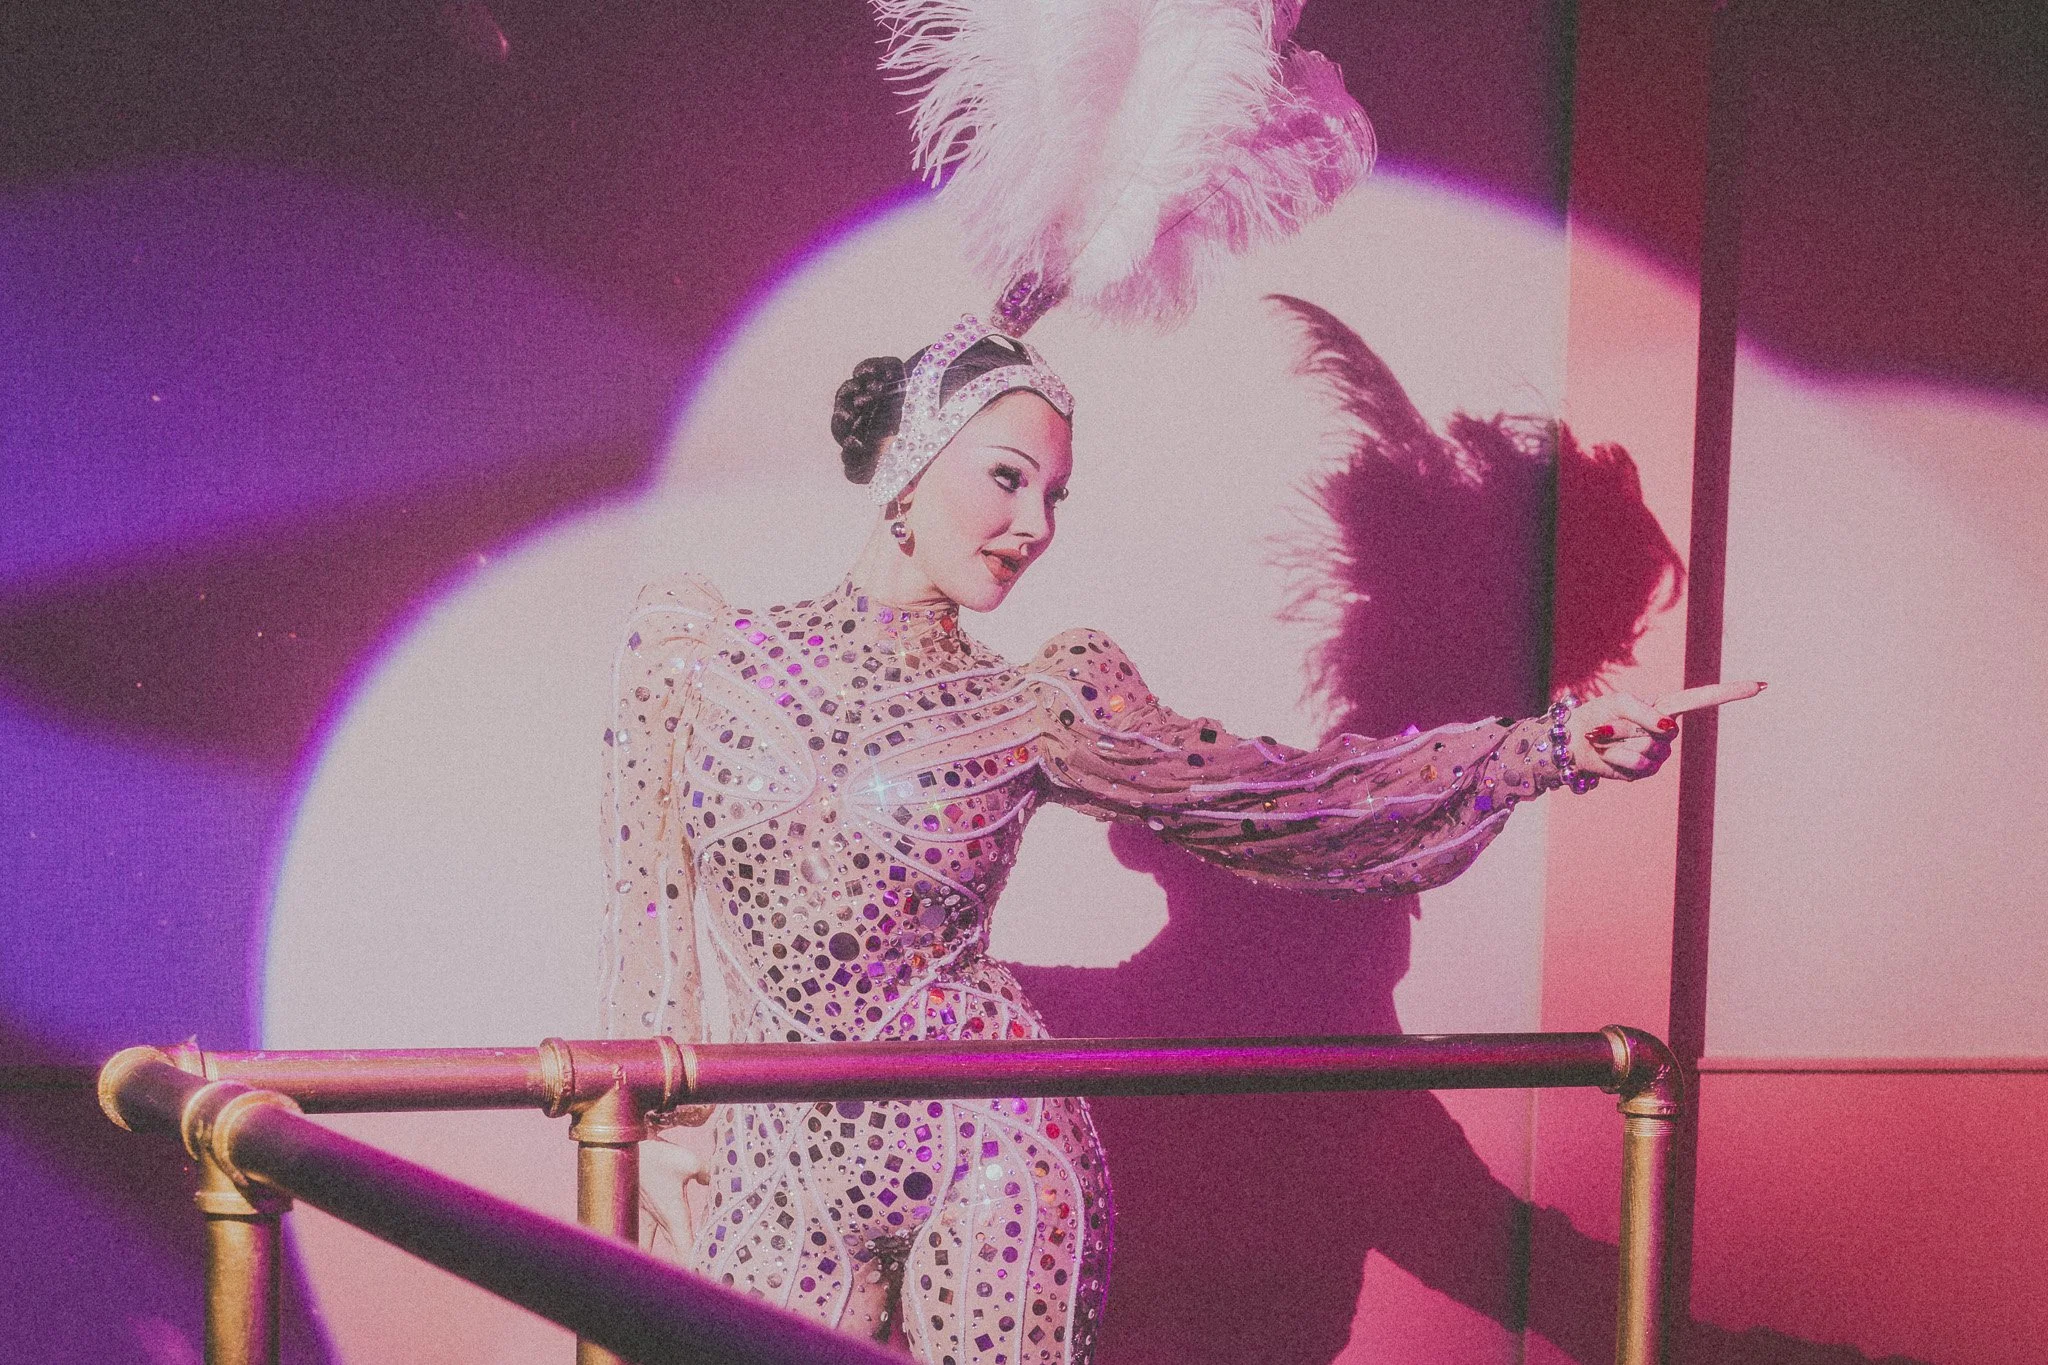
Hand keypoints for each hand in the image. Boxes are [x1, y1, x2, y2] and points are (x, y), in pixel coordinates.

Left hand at [1566, 680, 1765, 780]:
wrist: (1575, 743)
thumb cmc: (1598, 717)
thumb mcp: (1618, 704)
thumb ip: (1644, 711)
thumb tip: (1669, 728)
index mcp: (1664, 708)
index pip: (1702, 699)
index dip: (1730, 693)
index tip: (1761, 685)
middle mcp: (1667, 730)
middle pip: (1663, 731)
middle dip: (1630, 728)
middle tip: (1611, 727)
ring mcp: (1659, 753)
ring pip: (1649, 749)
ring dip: (1620, 744)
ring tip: (1609, 740)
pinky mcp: (1646, 772)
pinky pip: (1637, 765)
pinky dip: (1617, 759)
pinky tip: (1611, 756)